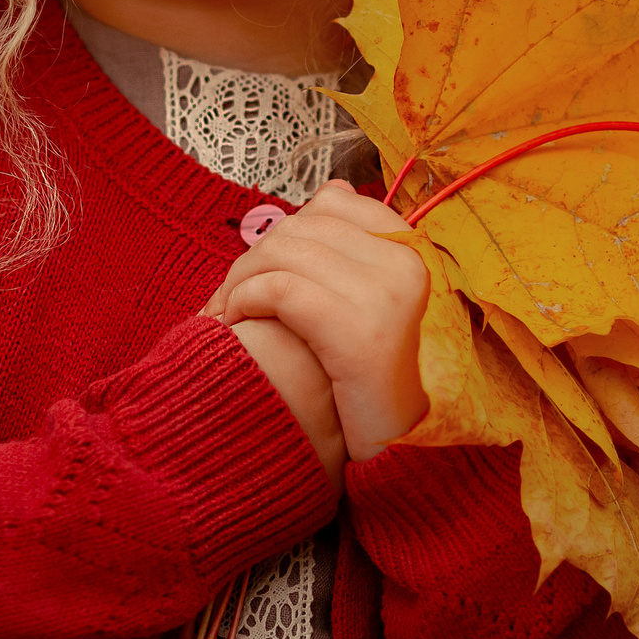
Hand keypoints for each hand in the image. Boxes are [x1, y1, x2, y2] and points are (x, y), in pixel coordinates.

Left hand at [204, 181, 429, 462]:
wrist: (398, 448)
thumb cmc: (372, 376)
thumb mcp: (371, 302)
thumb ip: (353, 248)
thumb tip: (333, 190)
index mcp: (412, 250)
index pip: (334, 205)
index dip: (285, 230)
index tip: (262, 268)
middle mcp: (406, 264)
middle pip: (300, 228)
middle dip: (251, 259)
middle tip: (227, 298)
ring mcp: (387, 296)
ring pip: (283, 252)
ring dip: (238, 280)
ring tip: (227, 312)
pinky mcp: (360, 334)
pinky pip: (281, 289)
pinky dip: (245, 299)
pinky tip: (235, 322)